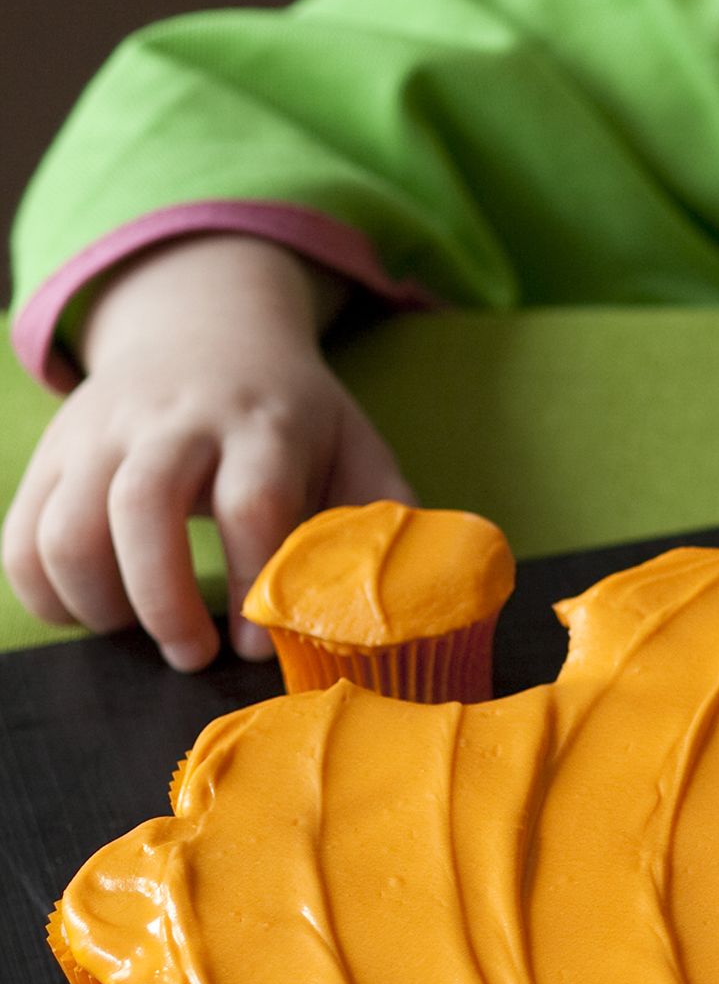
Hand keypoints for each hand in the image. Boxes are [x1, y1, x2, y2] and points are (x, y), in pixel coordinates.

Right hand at [2, 236, 412, 670]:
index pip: (252, 499)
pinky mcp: (54, 455)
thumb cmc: (289, 413)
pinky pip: (22, 536)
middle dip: (162, 599)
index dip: (254, 577)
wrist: (205, 328)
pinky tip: (92, 614)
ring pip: (68, 524)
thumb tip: (414, 597)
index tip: (259, 644)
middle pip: (143, 505)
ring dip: (97, 602)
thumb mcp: (352, 441)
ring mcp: (103, 433)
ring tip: (141, 634)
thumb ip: (382, 514)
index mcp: (264, 421)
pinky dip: (44, 593)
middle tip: (191, 655)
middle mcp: (175, 421)